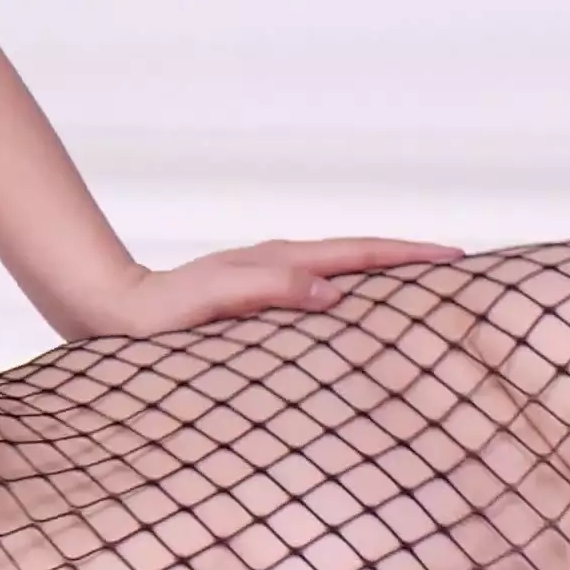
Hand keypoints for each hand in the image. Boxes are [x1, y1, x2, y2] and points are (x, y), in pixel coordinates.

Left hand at [66, 238, 463, 339]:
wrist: (114, 310)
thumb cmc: (162, 311)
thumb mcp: (217, 297)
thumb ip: (273, 289)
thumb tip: (333, 292)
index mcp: (281, 260)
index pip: (359, 253)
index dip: (407, 254)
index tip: (454, 254)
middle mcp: (282, 263)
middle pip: (359, 256)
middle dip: (407, 259)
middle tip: (455, 268)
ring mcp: (272, 278)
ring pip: (342, 272)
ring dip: (381, 277)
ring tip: (420, 292)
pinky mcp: (259, 299)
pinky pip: (320, 292)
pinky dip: (351, 296)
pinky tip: (356, 316)